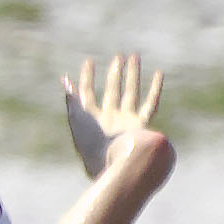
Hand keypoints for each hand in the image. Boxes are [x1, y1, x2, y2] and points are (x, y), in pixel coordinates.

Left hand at [62, 53, 167, 178]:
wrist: (118, 166)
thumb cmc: (95, 146)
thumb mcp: (78, 120)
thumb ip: (73, 100)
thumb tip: (65, 79)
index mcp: (92, 121)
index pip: (87, 94)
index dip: (86, 77)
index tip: (89, 61)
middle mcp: (110, 120)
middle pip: (112, 91)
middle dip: (114, 74)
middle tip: (118, 57)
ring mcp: (127, 122)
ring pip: (131, 93)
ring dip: (132, 75)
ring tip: (134, 57)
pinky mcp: (142, 126)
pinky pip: (151, 104)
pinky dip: (155, 88)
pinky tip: (158, 73)